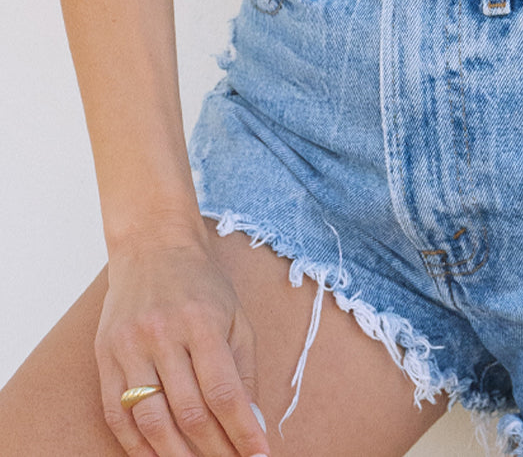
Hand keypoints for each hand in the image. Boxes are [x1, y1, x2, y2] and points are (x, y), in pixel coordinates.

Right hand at [97, 228, 267, 456]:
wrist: (152, 246)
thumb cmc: (201, 284)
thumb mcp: (235, 316)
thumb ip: (244, 370)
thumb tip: (252, 423)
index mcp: (203, 322)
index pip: (224, 392)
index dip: (242, 431)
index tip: (258, 456)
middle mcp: (163, 335)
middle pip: (189, 411)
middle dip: (214, 450)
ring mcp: (130, 347)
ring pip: (152, 421)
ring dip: (176, 456)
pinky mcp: (105, 357)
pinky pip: (117, 415)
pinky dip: (137, 447)